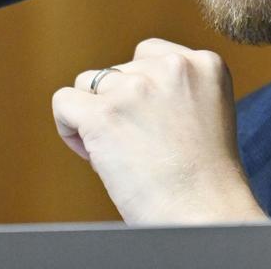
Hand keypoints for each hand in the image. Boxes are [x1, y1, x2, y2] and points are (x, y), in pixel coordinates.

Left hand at [51, 38, 265, 223]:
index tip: (152, 124)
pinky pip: (64, 102)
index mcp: (204, 63)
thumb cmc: (204, 180)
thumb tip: (118, 84)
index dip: (141, 89)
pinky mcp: (103, 114)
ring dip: (95, 113)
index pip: (148, 55)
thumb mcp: (204, 113)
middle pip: (118, 70)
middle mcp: (171, 67)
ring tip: (117, 151)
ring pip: (89, 83)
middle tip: (138, 146)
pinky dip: (69, 126)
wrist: (205, 215)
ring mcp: (136, 87)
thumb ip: (173, 89)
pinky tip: (91, 151)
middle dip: (119, 104)